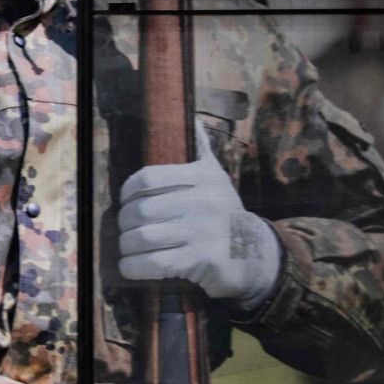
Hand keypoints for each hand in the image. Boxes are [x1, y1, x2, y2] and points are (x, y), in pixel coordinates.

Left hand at [116, 124, 280, 304]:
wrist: (258, 254)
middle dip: (125, 224)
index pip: (146, 178)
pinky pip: (152, 263)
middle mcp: (203, 202)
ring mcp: (202, 231)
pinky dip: (133, 267)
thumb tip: (192, 117)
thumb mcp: (217, 178)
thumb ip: (201, 149)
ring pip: (141, 238)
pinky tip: (132, 266)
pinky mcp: (200, 260)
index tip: (126, 202)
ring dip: (127, 247)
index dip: (127, 192)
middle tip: (128, 230)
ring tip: (131, 248)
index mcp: (202, 178)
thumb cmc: (224, 214)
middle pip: (139, 211)